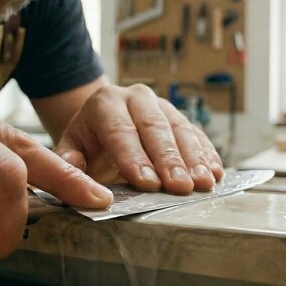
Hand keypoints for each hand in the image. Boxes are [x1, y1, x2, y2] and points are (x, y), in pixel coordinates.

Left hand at [54, 84, 223, 193]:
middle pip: (155, 129)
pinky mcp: (180, 119)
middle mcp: (137, 98)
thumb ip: (71, 162)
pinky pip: (197, 135)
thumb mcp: (71, 148)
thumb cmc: (87, 142)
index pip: (121, 130)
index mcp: (106, 102)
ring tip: (202, 183)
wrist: (103, 124)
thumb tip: (77, 176)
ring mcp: (162, 106)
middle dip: (169, 160)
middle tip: (180, 187)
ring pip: (180, 130)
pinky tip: (215, 173)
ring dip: (194, 159)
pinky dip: (207, 155)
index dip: (135, 158)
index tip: (147, 184)